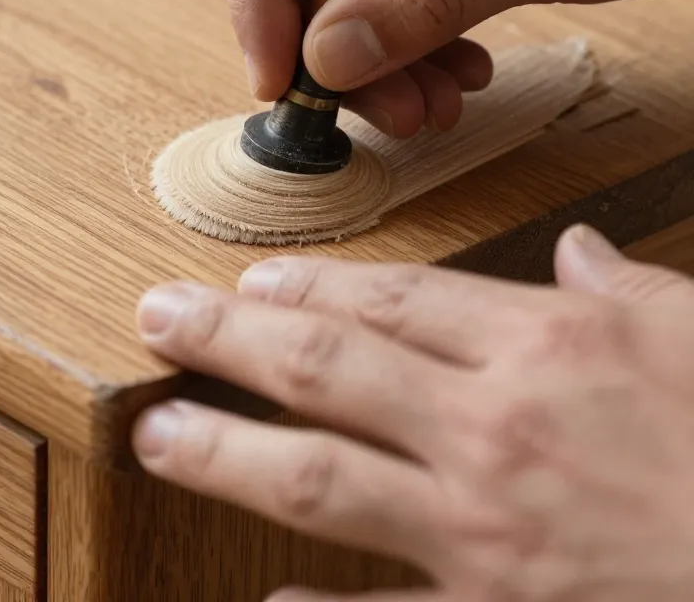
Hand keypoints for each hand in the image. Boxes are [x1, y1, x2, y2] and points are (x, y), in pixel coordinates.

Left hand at [131, 224, 693, 600]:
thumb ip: (635, 293)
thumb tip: (580, 252)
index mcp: (552, 350)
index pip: (396, 298)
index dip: (309, 283)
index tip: (250, 274)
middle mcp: (498, 432)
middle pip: (329, 366)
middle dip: (229, 337)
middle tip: (156, 317)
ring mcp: (489, 537)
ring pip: (322, 480)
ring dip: (225, 453)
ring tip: (156, 434)